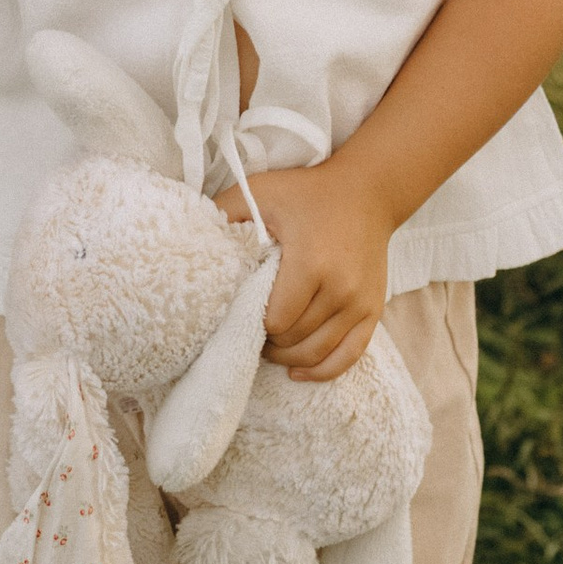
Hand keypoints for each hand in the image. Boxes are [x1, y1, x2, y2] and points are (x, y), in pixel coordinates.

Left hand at [223, 160, 391, 380]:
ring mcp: (360, 303)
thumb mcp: (260, 191)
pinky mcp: (373, 310)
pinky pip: (349, 356)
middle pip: (294, 340)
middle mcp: (340, 288)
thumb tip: (188, 237)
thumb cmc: (307, 192)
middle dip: (268, 341)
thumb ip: (224, 213)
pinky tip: (298, 372)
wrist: (367, 191)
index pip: (274, 320)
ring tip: (268, 346)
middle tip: (248, 329)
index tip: (238, 312)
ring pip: (317, 353)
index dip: (251, 323)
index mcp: (311, 263)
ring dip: (288, 357)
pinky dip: (322, 370)